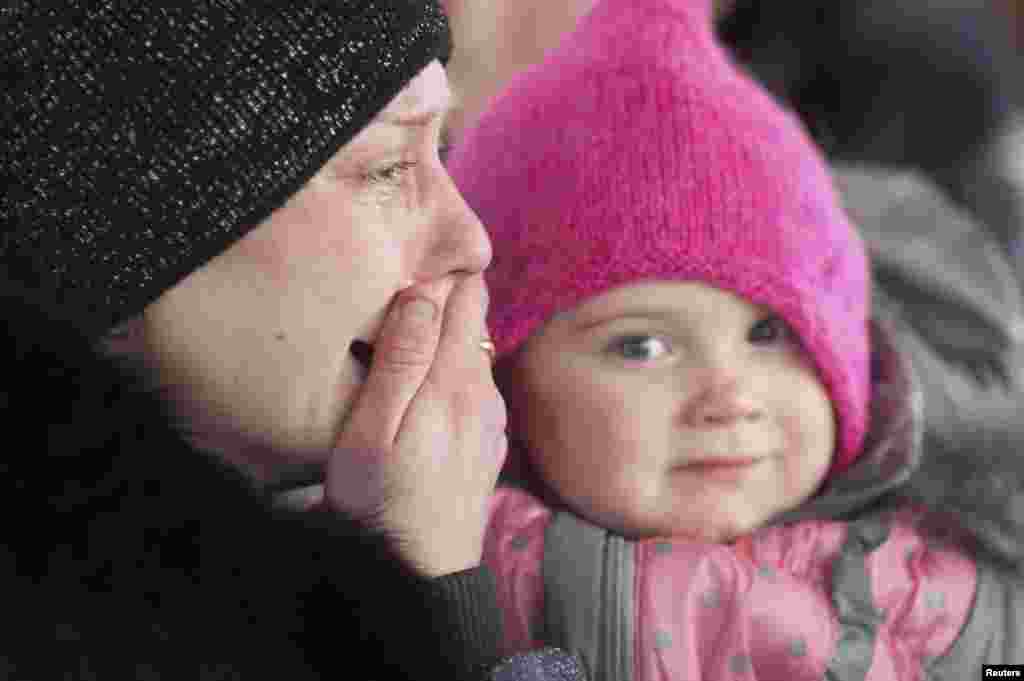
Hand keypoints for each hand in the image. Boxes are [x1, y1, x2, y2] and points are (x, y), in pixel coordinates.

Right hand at [325, 274, 507, 575]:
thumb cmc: (381, 501)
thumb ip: (400, 358)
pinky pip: (477, 390)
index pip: (467, 296)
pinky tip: (427, 400)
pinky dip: (456, 380)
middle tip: (398, 307)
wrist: (420, 574)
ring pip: (475, 356)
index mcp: (454, 379)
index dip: (442, 275)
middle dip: (444, 304)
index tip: (410, 270)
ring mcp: (491, 420)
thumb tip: (423, 293)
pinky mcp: (489, 443)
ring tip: (406, 349)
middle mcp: (484, 392)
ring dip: (448, 343)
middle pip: (473, 322)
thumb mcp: (372, 428)